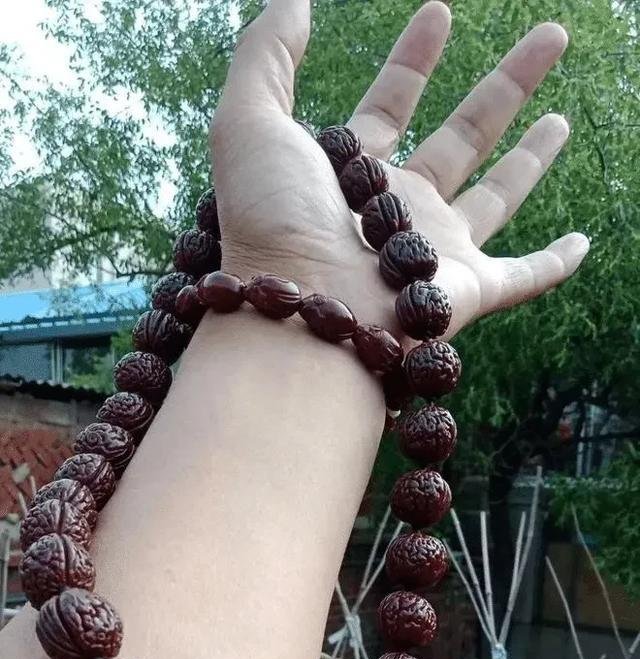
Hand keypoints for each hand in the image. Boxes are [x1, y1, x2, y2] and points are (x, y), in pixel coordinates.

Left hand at [212, 0, 588, 341]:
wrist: (302, 312)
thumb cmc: (272, 223)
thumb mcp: (250, 122)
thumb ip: (267, 55)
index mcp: (352, 172)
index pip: (390, 104)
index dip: (412, 58)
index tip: (438, 11)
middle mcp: (399, 210)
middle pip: (464, 137)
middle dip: (506, 85)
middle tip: (549, 38)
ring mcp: (436, 252)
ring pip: (498, 196)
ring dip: (532, 157)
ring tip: (560, 118)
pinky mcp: (467, 291)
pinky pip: (524, 278)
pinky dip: (555, 263)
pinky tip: (582, 244)